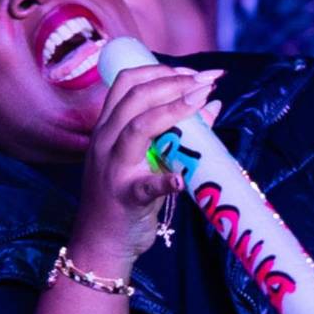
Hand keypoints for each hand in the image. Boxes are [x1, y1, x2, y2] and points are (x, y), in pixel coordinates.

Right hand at [70, 65, 221, 274]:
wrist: (100, 243)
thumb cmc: (125, 197)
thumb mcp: (146, 157)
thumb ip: (174, 129)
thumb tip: (213, 102)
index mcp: (108, 127)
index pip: (127, 83)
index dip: (160, 70)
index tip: (192, 71)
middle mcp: (105, 142)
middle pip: (134, 98)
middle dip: (173, 82)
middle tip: (205, 80)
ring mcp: (113, 169)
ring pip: (136, 129)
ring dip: (172, 110)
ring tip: (203, 99)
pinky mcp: (125, 198)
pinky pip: (144, 186)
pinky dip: (164, 180)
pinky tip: (181, 178)